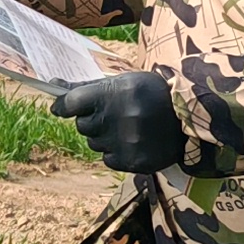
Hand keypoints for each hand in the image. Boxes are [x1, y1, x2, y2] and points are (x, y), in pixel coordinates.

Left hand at [47, 71, 187, 173]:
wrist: (191, 118)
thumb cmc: (151, 93)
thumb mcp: (123, 82)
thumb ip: (86, 86)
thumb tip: (52, 86)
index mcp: (114, 94)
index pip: (71, 103)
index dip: (64, 105)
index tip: (62, 107)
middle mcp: (117, 119)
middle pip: (83, 125)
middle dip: (92, 120)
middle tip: (114, 114)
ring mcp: (125, 142)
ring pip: (95, 143)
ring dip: (104, 136)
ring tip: (128, 127)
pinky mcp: (133, 161)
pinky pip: (108, 159)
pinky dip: (116, 152)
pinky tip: (134, 141)